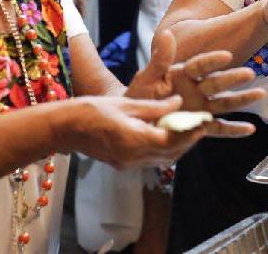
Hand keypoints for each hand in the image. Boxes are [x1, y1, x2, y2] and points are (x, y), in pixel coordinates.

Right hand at [56, 95, 203, 169]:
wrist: (65, 128)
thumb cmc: (91, 110)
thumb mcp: (126, 103)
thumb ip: (155, 107)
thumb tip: (178, 102)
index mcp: (134, 140)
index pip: (172, 140)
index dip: (190, 131)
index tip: (203, 120)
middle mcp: (134, 157)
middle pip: (171, 153)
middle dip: (188, 140)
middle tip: (201, 124)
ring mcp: (129, 164)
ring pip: (163, 159)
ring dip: (178, 146)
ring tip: (189, 129)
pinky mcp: (124, 164)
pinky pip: (152, 160)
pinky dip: (164, 150)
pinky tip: (168, 135)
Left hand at [68, 0, 107, 13]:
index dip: (69, 1)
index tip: (69, 8)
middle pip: (69, 0)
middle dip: (71, 8)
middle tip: (71, 16)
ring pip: (75, 3)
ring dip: (77, 11)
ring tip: (78, 18)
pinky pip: (82, 4)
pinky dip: (83, 11)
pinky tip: (84, 16)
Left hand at [127, 30, 264, 137]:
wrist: (136, 121)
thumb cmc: (140, 96)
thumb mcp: (146, 78)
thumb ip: (160, 59)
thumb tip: (168, 34)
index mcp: (182, 74)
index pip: (199, 65)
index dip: (212, 60)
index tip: (226, 55)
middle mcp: (195, 88)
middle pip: (216, 83)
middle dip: (232, 78)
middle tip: (249, 73)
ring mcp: (200, 106)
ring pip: (223, 102)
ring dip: (241, 99)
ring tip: (260, 94)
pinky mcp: (200, 124)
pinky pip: (218, 128)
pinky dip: (234, 130)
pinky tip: (250, 129)